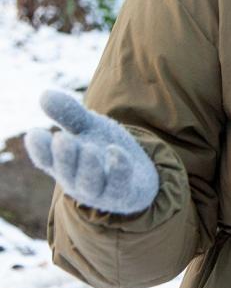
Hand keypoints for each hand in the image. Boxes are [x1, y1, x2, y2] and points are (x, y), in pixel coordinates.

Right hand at [24, 89, 158, 214]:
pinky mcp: (123, 194)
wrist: (139, 174)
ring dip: (88, 166)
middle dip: (64, 156)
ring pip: (89, 183)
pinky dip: (118, 169)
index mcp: (63, 164)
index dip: (39, 148)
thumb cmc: (105, 148)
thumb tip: (44, 94)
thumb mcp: (89, 127)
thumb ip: (69, 113)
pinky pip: (119, 185)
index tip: (35, 133)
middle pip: (66, 172)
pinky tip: (117, 151)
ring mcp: (100, 190)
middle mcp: (77, 180)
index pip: (46, 159)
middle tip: (61, 138)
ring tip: (89, 148)